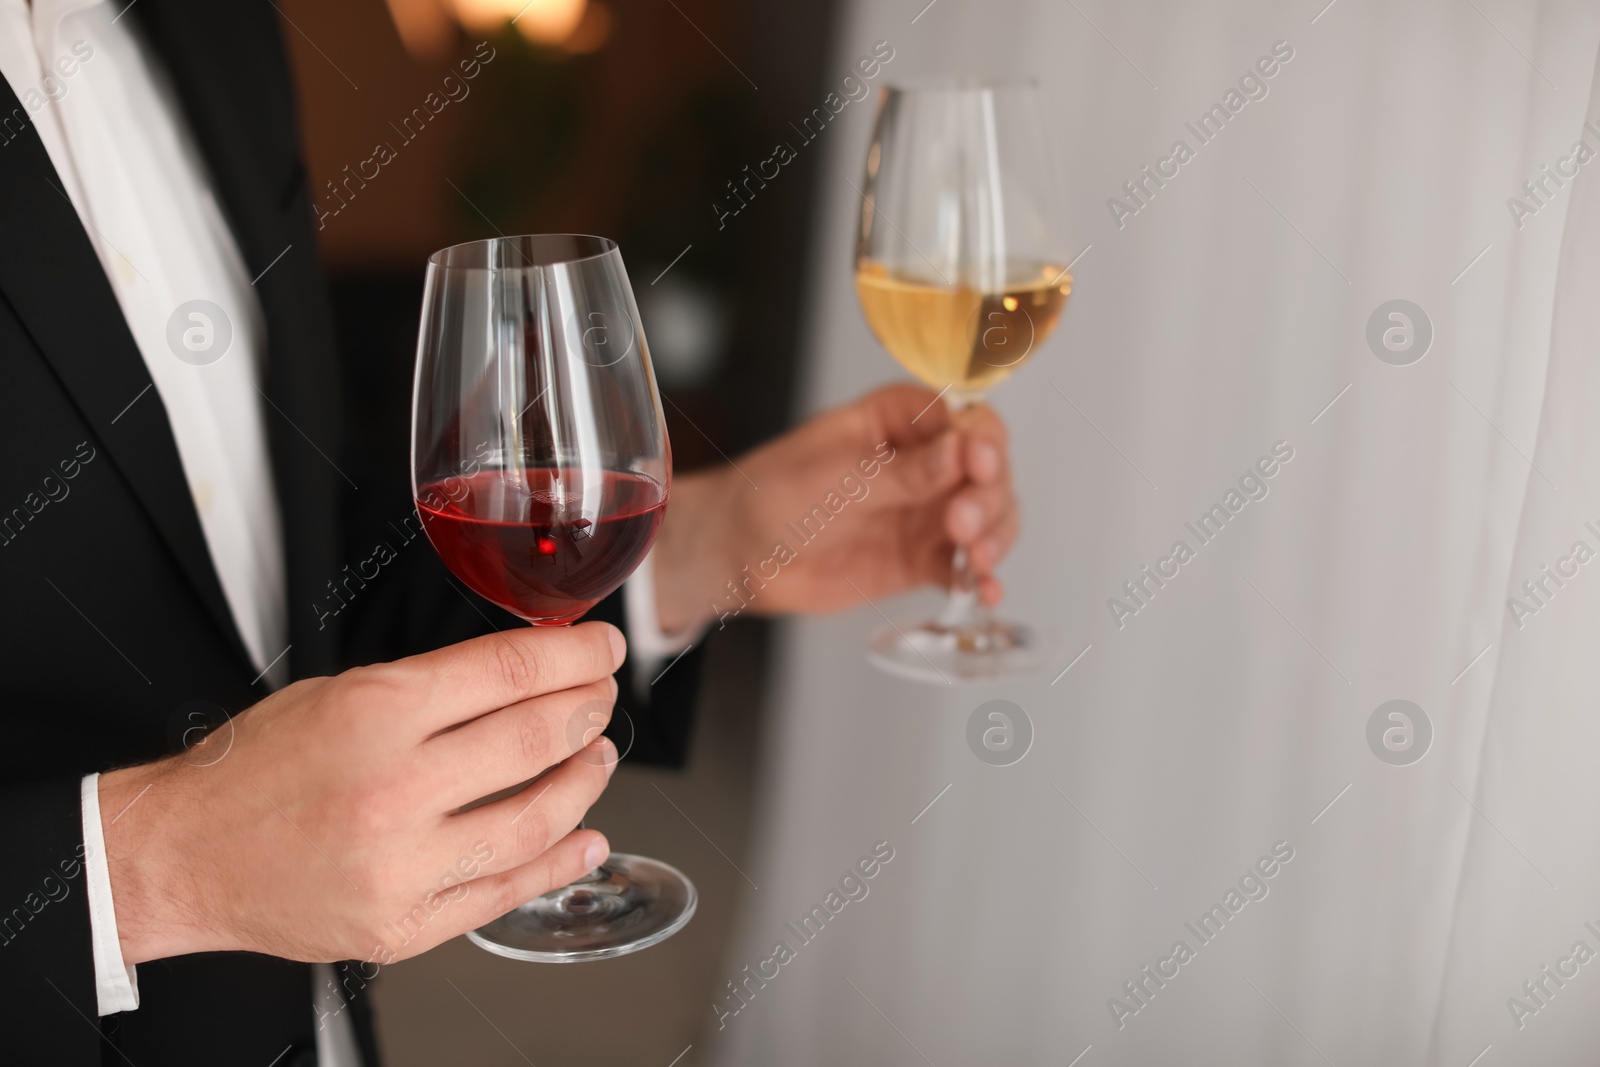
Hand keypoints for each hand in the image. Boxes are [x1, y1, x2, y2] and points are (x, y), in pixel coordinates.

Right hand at [100, 622, 625, 965]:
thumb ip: (434, 687)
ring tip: (598, 759)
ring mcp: (400, 864)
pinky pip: (505, 892)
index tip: (601, 649)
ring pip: (536, 819)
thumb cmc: (255, 770)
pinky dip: (559, 862)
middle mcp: (393, 788)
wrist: (184, 855)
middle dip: (587, 709)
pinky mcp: (402, 924)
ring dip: (584, 782)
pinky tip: (586, 838)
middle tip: (600, 699)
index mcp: (375, 712)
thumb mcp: (339, 693)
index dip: (574, 653)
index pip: (510, 671)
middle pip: (535, 738)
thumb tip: (527, 673)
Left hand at [652, 384, 1017, 630]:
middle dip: (988, 497)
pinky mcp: (923, 557)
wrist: (742, 554)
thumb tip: (960, 453)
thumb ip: (899, 473)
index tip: (979, 465)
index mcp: (900, 419)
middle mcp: (925, 461)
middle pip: (989, 470)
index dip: (983, 441)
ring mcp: (927, 510)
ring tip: (978, 561)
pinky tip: (986, 591)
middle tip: (963, 524)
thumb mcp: (833, 477)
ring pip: (990, 517)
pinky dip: (982, 578)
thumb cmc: (772, 495)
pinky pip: (966, 566)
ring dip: (995, 537)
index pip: (965, 418)